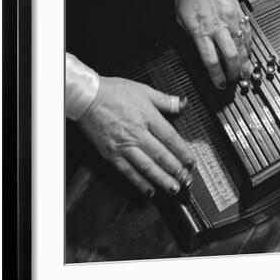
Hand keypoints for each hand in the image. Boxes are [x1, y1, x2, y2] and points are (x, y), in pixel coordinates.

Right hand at [78, 76, 194, 197]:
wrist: (87, 98)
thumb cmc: (114, 92)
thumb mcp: (144, 90)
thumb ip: (166, 100)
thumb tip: (183, 103)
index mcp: (147, 116)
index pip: (171, 138)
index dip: (184, 152)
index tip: (191, 161)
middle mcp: (137, 132)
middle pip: (161, 155)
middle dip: (177, 170)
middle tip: (187, 179)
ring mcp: (123, 145)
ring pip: (147, 166)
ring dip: (163, 179)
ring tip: (174, 188)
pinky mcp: (111, 154)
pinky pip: (128, 172)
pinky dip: (140, 182)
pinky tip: (150, 190)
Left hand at [175, 0, 251, 88]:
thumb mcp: (181, 19)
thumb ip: (192, 37)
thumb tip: (200, 51)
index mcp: (201, 30)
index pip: (211, 60)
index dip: (217, 76)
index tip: (219, 84)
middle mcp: (218, 27)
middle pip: (231, 57)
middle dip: (234, 73)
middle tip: (234, 81)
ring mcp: (232, 20)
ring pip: (243, 47)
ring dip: (245, 63)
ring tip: (246, 73)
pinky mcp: (240, 13)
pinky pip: (248, 34)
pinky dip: (250, 46)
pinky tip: (250, 53)